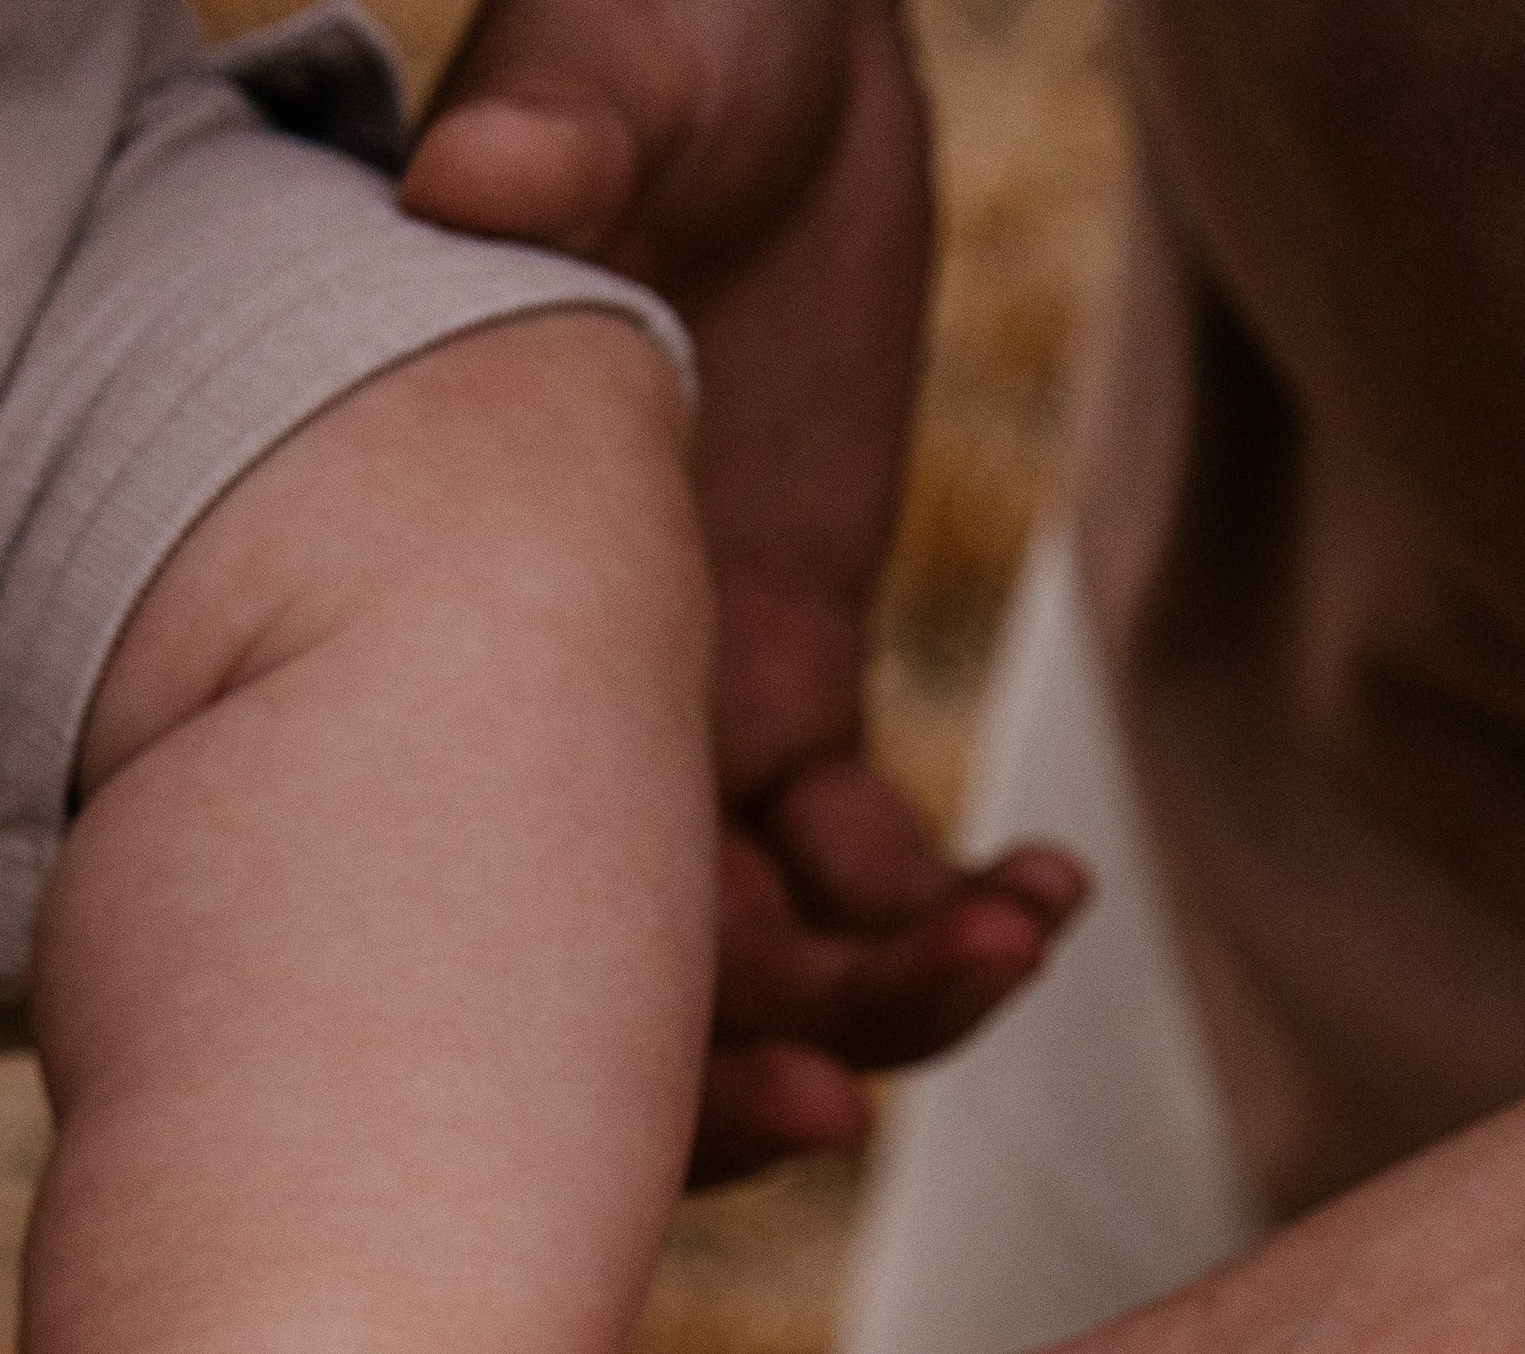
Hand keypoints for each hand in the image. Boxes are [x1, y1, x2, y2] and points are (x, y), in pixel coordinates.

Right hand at [404, 0, 1084, 1170]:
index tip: (770, 1078)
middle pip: (632, 967)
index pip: (503, 886)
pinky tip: (1047, 889)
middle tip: (885, 1062)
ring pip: (762, 942)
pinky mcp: (787, 682)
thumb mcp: (608, 68)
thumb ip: (554, 136)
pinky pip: (861, 860)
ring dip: (887, 987)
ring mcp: (675, 713)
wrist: (765, 25)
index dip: (617, 1024)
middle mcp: (559, 705)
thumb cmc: (655, 27)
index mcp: (477, 610)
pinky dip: (946, 905)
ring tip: (1019, 935)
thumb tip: (477, 178)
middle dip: (759, 1047)